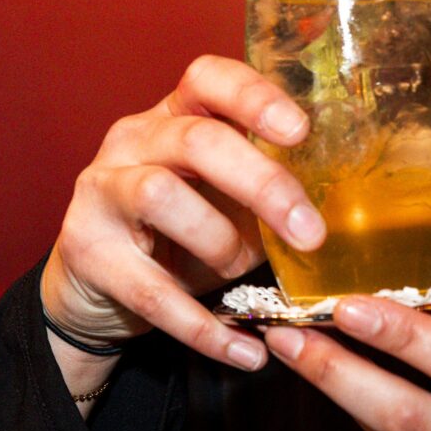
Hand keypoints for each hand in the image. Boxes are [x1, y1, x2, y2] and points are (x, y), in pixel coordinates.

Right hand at [41, 53, 329, 372]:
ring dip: (219, 242)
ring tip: (245, 274)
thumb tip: (343, 216)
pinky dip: (203, 327)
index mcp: (176, 116)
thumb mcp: (226, 202)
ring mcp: (102, 191)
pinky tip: (245, 352)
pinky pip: (149, 290)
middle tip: (310, 233)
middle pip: (197, 140)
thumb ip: (269, 195)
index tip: (300, 130)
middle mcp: (133, 141)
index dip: (254, 97)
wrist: (95, 287)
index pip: (209, 78)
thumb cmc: (179, 234)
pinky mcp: (87, 251)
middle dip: (261, 184)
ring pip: (159, 195)